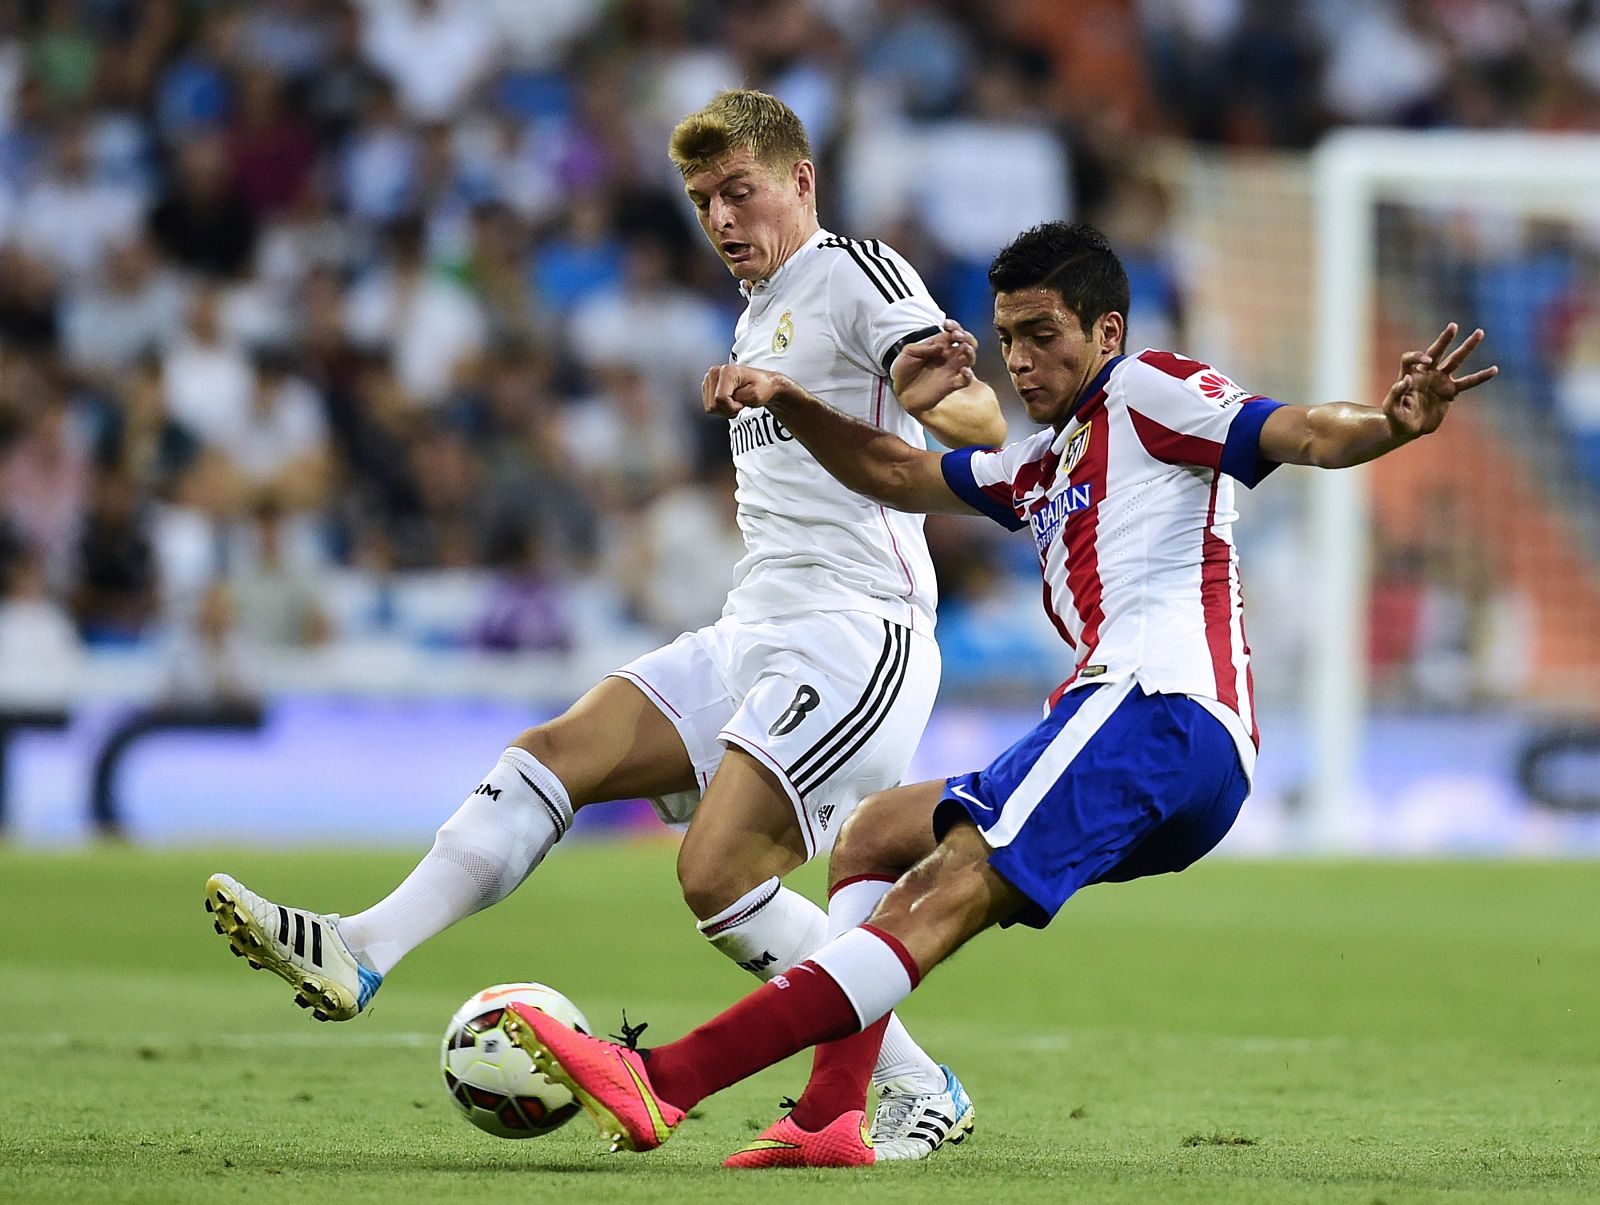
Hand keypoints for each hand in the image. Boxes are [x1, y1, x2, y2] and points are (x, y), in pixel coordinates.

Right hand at [701, 363, 793, 417]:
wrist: (762, 384)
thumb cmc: (761, 387)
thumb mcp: (755, 395)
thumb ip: (738, 398)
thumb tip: (722, 400)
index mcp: (727, 371)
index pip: (720, 399)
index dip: (732, 407)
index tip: (741, 403)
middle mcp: (714, 372)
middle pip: (712, 405)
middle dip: (727, 409)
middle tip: (739, 403)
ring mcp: (709, 379)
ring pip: (709, 407)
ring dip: (724, 409)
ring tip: (735, 402)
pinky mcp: (707, 386)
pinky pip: (709, 406)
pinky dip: (720, 407)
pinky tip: (729, 401)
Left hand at [891, 319, 977, 413]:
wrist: (901, 392)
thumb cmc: (904, 372)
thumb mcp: (909, 352)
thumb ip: (924, 347)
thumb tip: (941, 344)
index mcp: (939, 347)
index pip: (953, 333)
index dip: (953, 327)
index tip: (947, 325)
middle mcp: (948, 357)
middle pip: (966, 343)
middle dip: (965, 336)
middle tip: (957, 335)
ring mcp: (951, 370)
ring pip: (970, 358)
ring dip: (970, 351)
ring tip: (963, 347)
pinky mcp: (951, 385)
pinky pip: (966, 380)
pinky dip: (968, 375)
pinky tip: (964, 370)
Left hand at [1384, 323, 1497, 439]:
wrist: (1408, 428)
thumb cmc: (1396, 417)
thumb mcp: (1390, 408)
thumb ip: (1395, 393)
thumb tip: (1407, 379)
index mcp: (1408, 375)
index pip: (1410, 359)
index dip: (1417, 357)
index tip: (1426, 362)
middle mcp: (1425, 374)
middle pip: (1434, 352)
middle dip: (1444, 340)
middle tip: (1453, 326)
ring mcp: (1439, 380)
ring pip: (1455, 361)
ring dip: (1467, 347)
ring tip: (1480, 332)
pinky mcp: (1450, 391)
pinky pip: (1468, 382)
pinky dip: (1481, 377)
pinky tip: (1494, 369)